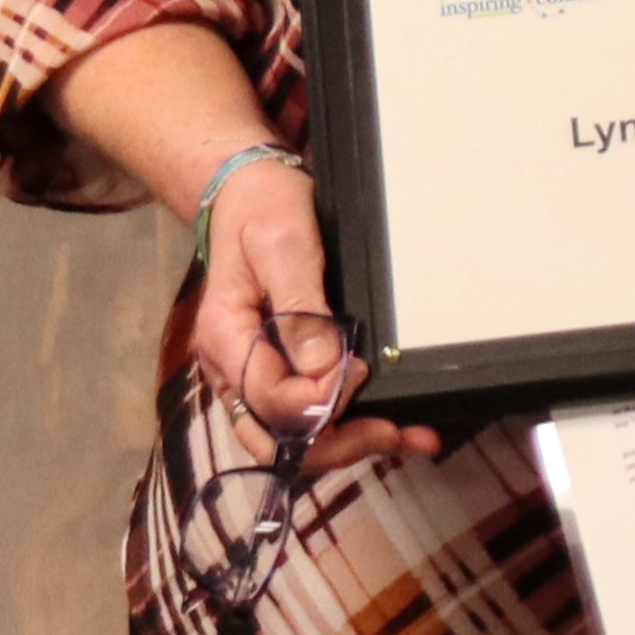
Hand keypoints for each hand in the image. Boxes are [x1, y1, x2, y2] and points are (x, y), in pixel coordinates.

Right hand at [191, 160, 440, 473]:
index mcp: (225, 339)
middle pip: (277, 438)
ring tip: (409, 436)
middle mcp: (231, 370)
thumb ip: (300, 306)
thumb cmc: (262, 209)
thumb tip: (324, 367)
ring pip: (292, 438)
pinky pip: (304, 415)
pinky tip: (392, 425)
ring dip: (348, 442)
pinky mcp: (276, 372)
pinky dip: (346, 425)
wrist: (248, 192)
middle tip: (393, 430)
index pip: (270, 399)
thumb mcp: (282, 242)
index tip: (359, 369)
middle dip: (337, 443)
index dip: (318, 398)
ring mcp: (251, 376)